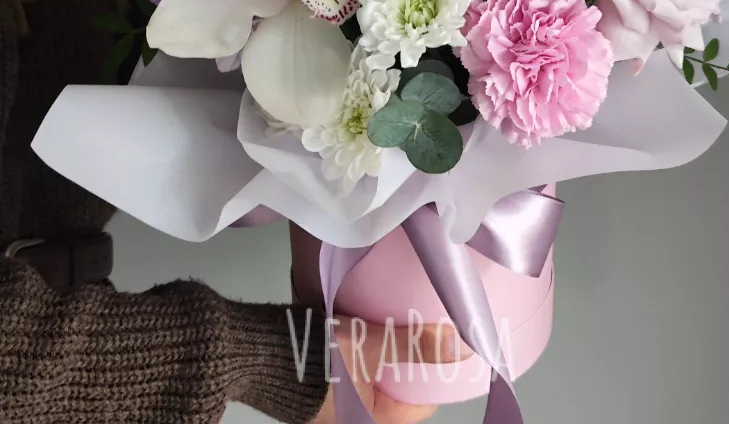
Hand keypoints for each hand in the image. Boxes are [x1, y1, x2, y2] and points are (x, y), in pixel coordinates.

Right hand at [313, 317, 470, 423]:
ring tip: (407, 323)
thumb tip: (464, 346)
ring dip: (392, 355)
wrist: (256, 352)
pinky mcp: (321, 389)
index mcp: (372, 422)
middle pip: (401, 391)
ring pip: (379, 379)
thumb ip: (416, 344)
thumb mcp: (371, 344)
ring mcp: (336, 407)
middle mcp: (356, 421)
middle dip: (415, 362)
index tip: (449, 343)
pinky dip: (370, 354)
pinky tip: (376, 327)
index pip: (424, 404)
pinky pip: (358, 373)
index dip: (439, 374)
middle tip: (431, 327)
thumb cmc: (318, 356)